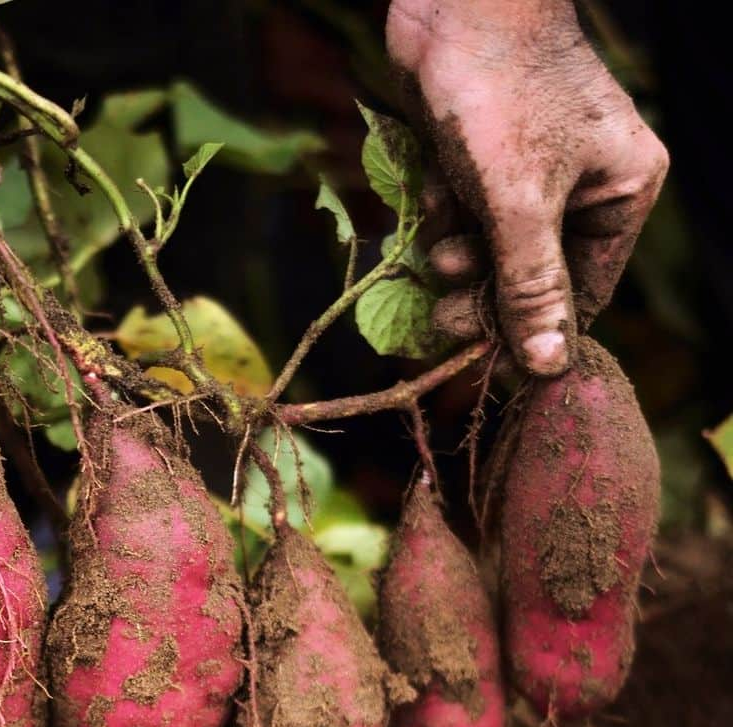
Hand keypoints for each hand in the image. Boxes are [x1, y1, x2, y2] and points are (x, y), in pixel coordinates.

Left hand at [386, 0, 668, 374]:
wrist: (454, 2)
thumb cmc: (500, 94)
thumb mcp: (520, 203)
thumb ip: (532, 286)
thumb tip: (549, 365)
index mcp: (620, 193)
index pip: (585, 293)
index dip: (536, 333)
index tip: (491, 364)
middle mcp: (584, 185)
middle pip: (533, 278)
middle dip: (487, 299)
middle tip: (447, 317)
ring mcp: (533, 172)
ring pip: (493, 252)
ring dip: (460, 264)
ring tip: (438, 256)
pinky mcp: (485, 159)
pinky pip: (467, 217)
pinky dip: (445, 224)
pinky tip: (431, 215)